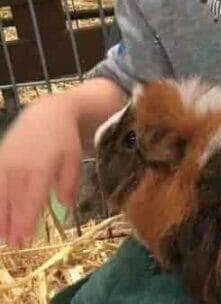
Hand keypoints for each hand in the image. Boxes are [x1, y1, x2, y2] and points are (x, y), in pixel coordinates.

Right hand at [0, 98, 81, 246]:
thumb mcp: (74, 159)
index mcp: (40, 167)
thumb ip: (69, 182)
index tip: (25, 238)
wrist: (46, 114)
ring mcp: (5, 163)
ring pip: (0, 195)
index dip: (26, 220)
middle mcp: (19, 166)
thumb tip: (66, 205)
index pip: (30, 199)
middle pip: (13, 201)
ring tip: (2, 236)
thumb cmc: (64, 140)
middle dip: (12, 224)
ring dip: (0, 217)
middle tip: (14, 244)